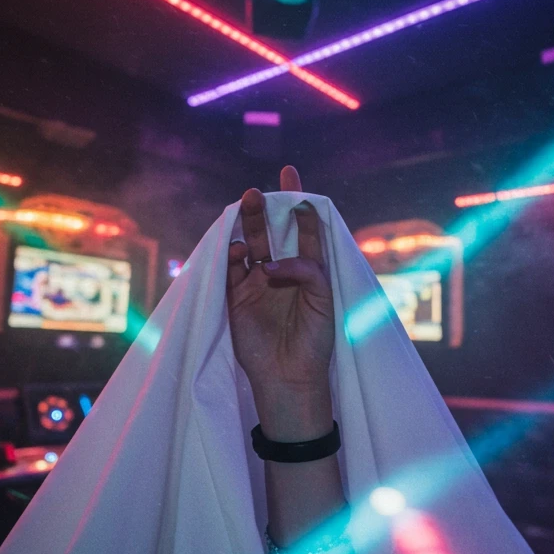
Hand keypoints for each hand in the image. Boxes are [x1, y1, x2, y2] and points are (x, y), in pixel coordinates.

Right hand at [227, 166, 334, 440]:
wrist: (291, 376)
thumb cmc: (315, 340)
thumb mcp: (323, 299)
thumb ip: (305, 272)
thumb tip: (269, 263)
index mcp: (308, 271)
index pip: (305, 230)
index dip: (300, 204)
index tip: (291, 177)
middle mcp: (281, 273)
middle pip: (271, 232)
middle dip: (265, 209)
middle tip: (257, 191)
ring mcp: (257, 284)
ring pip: (249, 247)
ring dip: (246, 226)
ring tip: (247, 205)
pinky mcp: (237, 299)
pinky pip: (230, 271)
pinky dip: (231, 257)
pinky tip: (238, 249)